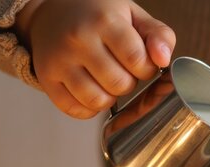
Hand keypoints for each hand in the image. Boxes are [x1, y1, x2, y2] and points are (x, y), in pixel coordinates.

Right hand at [14, 0, 175, 118]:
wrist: (51, 13)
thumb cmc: (99, 16)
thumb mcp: (133, 15)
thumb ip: (159, 34)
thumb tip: (163, 60)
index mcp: (104, 20)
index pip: (138, 60)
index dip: (146, 69)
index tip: (141, 62)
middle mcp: (78, 39)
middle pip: (120, 84)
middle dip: (129, 83)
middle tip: (122, 70)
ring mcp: (59, 60)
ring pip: (98, 100)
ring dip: (110, 98)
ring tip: (107, 81)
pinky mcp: (46, 79)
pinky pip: (75, 110)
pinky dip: (89, 108)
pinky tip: (92, 90)